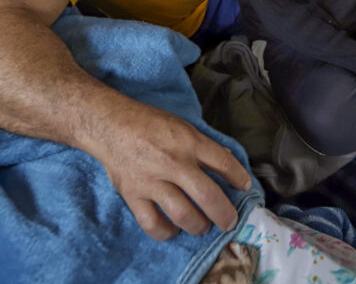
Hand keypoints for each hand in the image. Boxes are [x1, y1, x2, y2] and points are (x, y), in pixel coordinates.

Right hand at [93, 100, 251, 240]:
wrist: (110, 125)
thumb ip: (204, 146)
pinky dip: (166, 232)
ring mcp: (151, 181)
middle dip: (224, 214)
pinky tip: (174, 230)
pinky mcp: (133, 195)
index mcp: (188, 141)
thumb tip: (228, 163)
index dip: (239, 178)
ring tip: (203, 227)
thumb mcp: (182, 126)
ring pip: (183, 215)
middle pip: (207, 196)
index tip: (245, 187)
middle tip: (230, 222)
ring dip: (199, 226)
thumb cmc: (150, 123)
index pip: (223, 162)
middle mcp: (172, 162)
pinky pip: (153, 223)